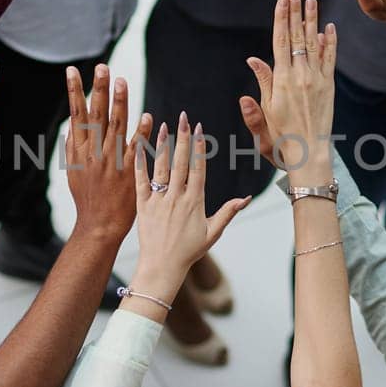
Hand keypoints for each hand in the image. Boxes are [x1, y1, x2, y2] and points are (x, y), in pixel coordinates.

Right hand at [63, 63, 146, 244]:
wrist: (99, 225)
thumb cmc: (86, 198)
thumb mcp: (72, 172)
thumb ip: (72, 147)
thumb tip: (71, 126)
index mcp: (79, 151)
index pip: (76, 114)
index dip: (74, 91)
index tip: (72, 70)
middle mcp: (94, 153)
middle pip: (96, 115)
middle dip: (98, 89)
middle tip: (102, 67)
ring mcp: (112, 162)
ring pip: (116, 127)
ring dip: (119, 103)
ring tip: (122, 81)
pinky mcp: (129, 172)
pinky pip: (136, 148)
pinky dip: (141, 132)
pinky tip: (147, 116)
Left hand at [127, 114, 248, 302]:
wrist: (161, 267)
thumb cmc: (188, 252)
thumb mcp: (212, 233)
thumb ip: (228, 212)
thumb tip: (246, 198)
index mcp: (195, 202)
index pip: (198, 168)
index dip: (199, 148)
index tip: (200, 129)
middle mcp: (177, 198)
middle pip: (181, 162)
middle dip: (183, 138)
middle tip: (184, 118)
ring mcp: (159, 200)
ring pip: (161, 167)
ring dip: (163, 145)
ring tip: (163, 125)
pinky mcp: (143, 205)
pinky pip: (140, 180)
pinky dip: (139, 163)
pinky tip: (138, 146)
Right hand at [244, 0, 336, 181]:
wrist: (309, 155)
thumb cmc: (281, 139)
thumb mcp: (264, 115)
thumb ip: (261, 86)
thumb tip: (253, 61)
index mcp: (281, 82)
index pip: (280, 43)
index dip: (281, 19)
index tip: (281, 1)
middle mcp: (300, 77)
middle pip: (297, 37)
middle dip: (295, 12)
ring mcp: (317, 80)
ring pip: (314, 44)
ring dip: (312, 20)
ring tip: (311, 1)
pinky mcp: (329, 87)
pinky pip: (329, 59)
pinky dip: (329, 42)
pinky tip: (328, 28)